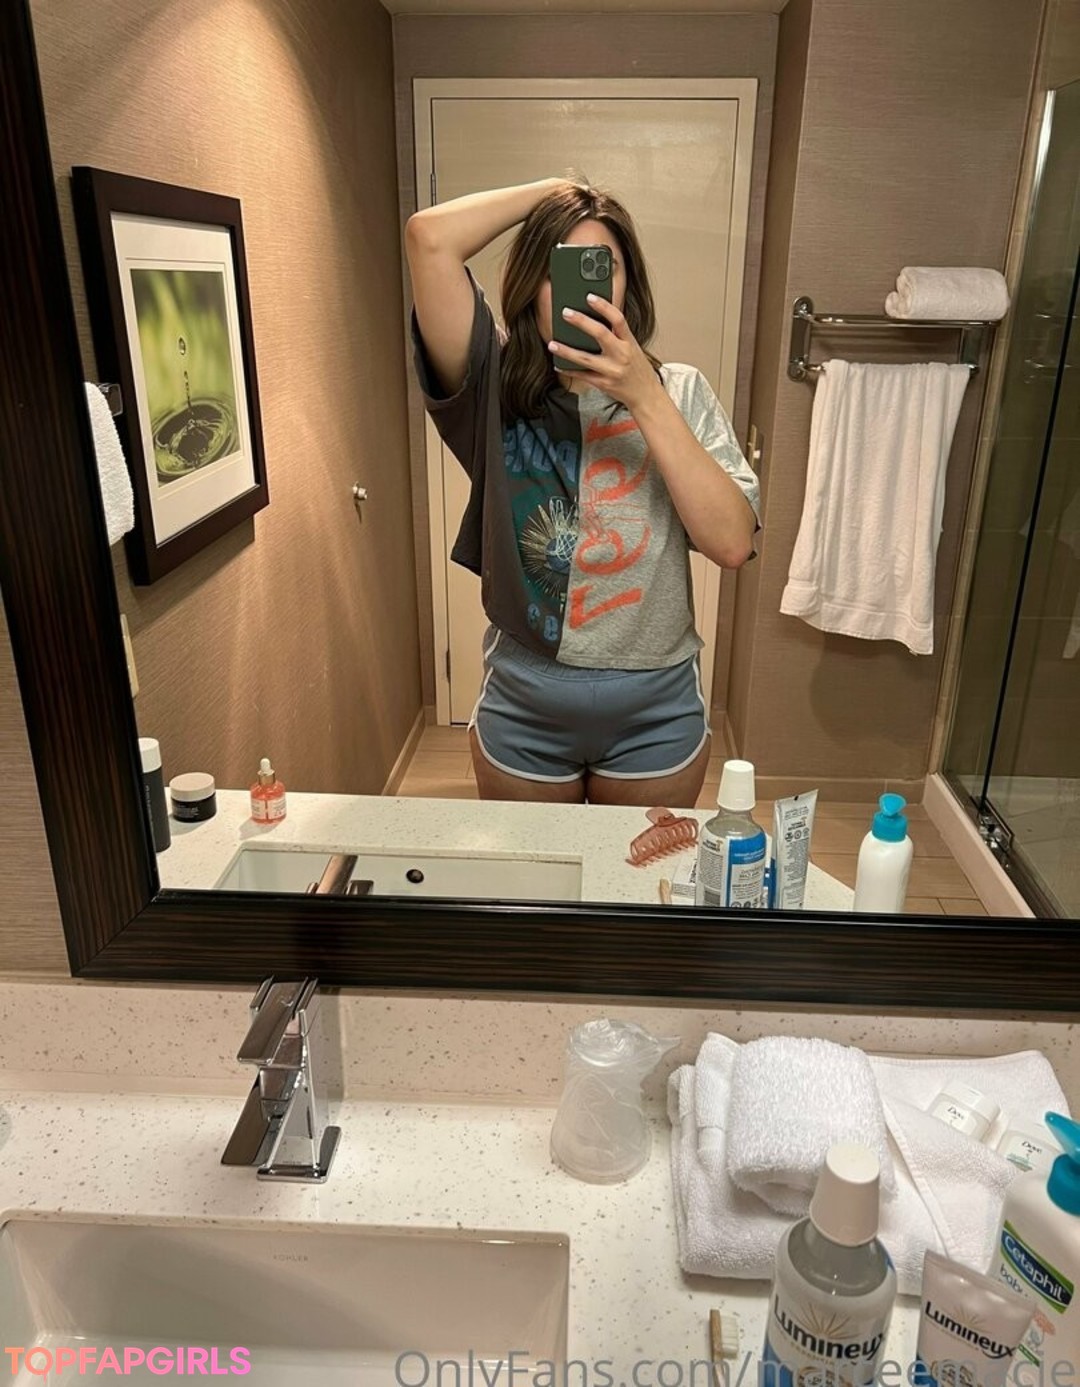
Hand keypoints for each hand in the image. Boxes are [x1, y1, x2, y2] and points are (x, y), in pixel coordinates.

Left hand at [548, 296, 662, 414]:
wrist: (645, 394)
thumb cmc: (637, 368)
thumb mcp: (633, 347)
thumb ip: (617, 334)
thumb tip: (595, 319)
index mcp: (629, 342)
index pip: (618, 319)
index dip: (604, 306)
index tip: (590, 297)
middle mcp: (621, 355)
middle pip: (600, 334)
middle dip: (581, 322)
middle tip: (566, 312)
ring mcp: (612, 370)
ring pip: (586, 358)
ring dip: (567, 351)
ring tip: (552, 343)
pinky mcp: (604, 384)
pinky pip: (583, 375)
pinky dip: (569, 369)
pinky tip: (558, 363)